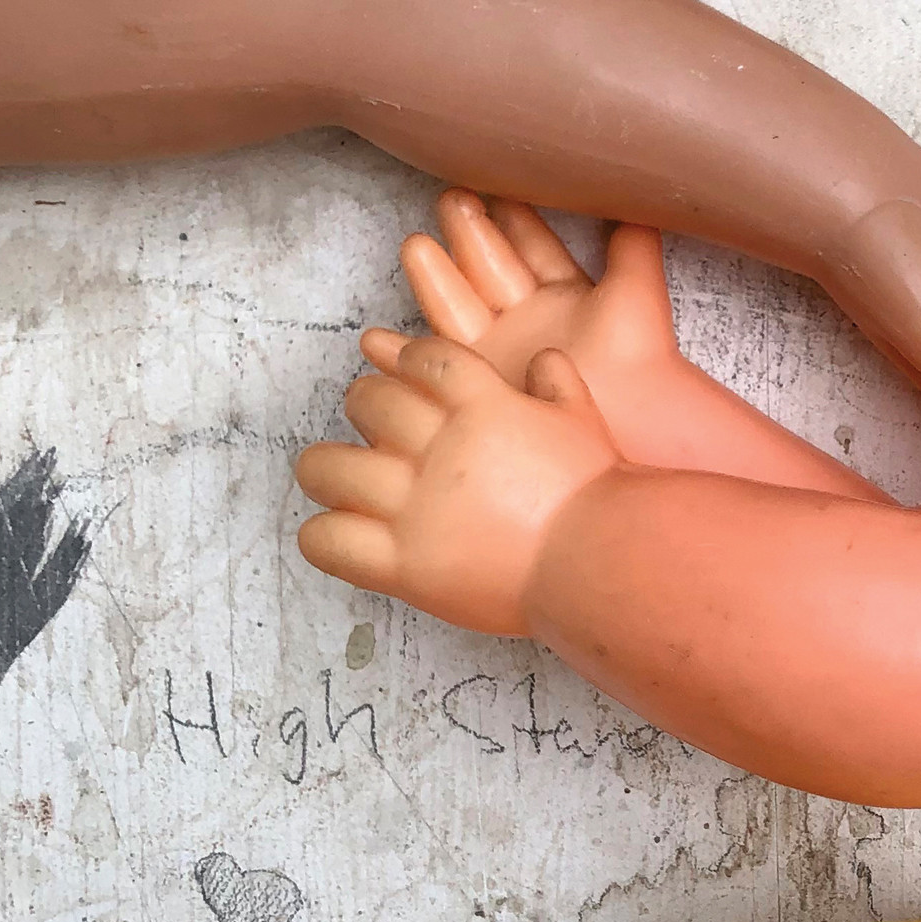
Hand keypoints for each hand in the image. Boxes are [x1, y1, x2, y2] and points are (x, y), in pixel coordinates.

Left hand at [295, 332, 616, 637]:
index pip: (425, 359)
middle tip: (370, 418)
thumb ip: (557, 384)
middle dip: (365, 403)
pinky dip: (322, 534)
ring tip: (334, 473)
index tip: (402, 367)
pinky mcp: (400, 563)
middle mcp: (438, 448)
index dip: (406, 358)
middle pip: (369, 402)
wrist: (598, 563)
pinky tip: (336, 532)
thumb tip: (544, 359)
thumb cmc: (597, 496)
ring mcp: (413, 506)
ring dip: (325, 465)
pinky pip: (327, 540)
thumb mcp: (585, 421)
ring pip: (329, 467)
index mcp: (483, 406)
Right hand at [400, 192, 678, 394]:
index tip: (495, 187)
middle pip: (491, 269)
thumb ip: (632, 244)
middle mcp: (532, 320)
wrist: (631, 424)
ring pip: (461, 306)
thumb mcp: (636, 289)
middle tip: (449, 198)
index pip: (535, 249)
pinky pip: (437, 360)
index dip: (516, 220)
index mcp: (570, 295)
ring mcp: (505, 351)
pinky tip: (374, 341)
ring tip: (414, 244)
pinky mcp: (483, 381)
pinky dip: (403, 354)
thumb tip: (636, 193)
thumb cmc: (639, 357)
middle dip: (470, 234)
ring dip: (435, 277)